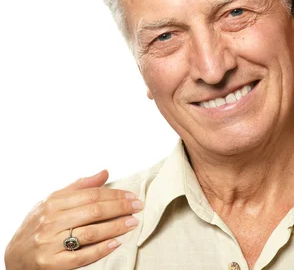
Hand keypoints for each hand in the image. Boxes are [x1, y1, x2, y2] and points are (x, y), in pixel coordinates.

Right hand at [4, 170, 142, 269]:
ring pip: (90, 232)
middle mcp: (51, 222)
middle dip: (120, 208)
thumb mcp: (53, 202)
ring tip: (132, 223)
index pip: (92, 195)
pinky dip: (101, 249)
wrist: (14, 256)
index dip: (115, 195)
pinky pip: (81, 256)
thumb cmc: (38, 225)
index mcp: (53, 203)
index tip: (132, 196)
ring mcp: (50, 243)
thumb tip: (104, 172)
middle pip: (94, 211)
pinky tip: (116, 243)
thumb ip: (79, 187)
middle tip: (138, 207)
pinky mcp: (52, 263)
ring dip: (115, 227)